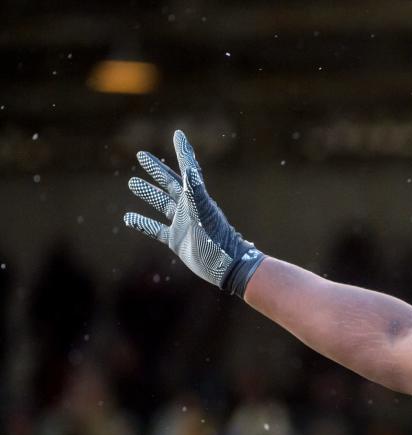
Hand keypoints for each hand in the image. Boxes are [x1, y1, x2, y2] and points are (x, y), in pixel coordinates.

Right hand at [123, 130, 264, 296]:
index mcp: (197, 197)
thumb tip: (188, 169)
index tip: (178, 134)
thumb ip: (196, 191)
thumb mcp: (205, 213)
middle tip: (140, 154)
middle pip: (170, 183)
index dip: (183, 151)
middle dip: (156, 169)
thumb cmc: (217, 239)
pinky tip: (128, 218)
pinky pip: (155, 229)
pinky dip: (142, 223)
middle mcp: (189, 208)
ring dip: (148, 193)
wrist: (225, 266)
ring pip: (161, 203)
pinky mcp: (176, 240)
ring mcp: (182, 223)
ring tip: (131, 182)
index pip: (188, 169)